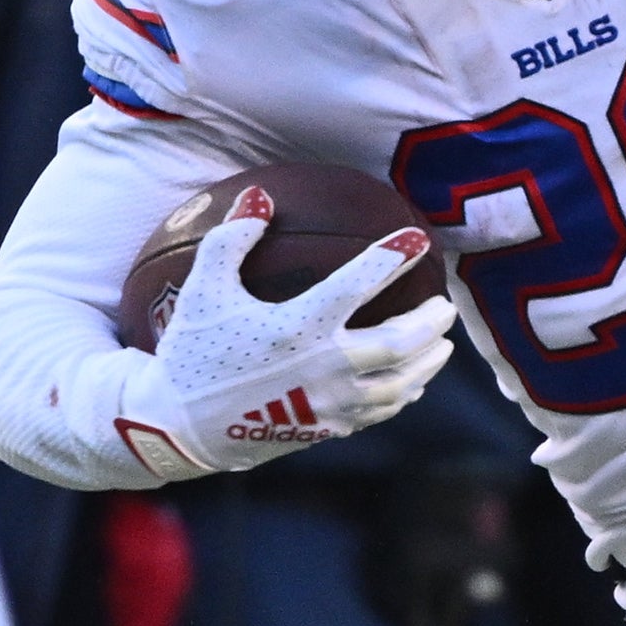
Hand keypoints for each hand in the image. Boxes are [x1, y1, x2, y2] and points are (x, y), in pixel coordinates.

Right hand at [114, 194, 457, 477]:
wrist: (180, 426)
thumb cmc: (192, 350)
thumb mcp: (204, 290)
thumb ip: (231, 240)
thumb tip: (260, 195)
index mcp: (296, 328)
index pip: (357, 285)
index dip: (391, 258)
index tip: (418, 240)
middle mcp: (322, 368)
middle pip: (399, 344)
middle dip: (430, 323)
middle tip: (446, 305)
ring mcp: (328, 404)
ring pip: (399, 384)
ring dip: (427, 362)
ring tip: (442, 344)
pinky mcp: (327, 429)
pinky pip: (379, 411)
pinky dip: (403, 394)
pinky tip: (412, 382)